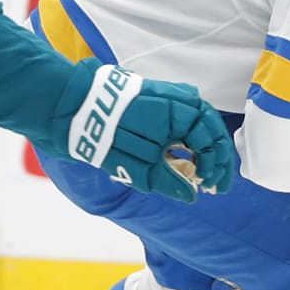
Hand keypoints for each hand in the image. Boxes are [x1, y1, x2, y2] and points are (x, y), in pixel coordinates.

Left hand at [52, 59, 236, 202]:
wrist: (73, 107)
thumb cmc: (107, 135)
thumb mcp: (140, 168)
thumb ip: (169, 181)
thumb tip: (191, 195)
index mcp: (182, 113)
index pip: (213, 142)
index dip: (215, 168)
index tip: (210, 188)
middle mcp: (182, 99)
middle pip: (212, 130)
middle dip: (216, 159)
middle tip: (213, 185)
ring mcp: (170, 95)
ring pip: (200, 122)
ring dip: (204, 148)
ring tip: (200, 172)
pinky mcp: (157, 98)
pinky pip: (184, 116)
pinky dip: (189, 137)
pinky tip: (185, 155)